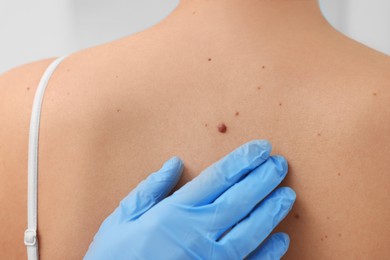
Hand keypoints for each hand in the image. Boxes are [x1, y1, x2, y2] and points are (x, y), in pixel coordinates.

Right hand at [84, 140, 295, 259]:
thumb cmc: (114, 259)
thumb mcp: (122, 219)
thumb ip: (150, 189)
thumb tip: (175, 164)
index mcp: (174, 214)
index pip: (217, 178)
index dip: (242, 161)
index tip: (261, 148)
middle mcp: (198, 234)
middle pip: (240, 201)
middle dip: (263, 179)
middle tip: (280, 164)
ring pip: (251, 232)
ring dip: (271, 211)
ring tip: (288, 195)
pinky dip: (268, 254)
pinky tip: (282, 239)